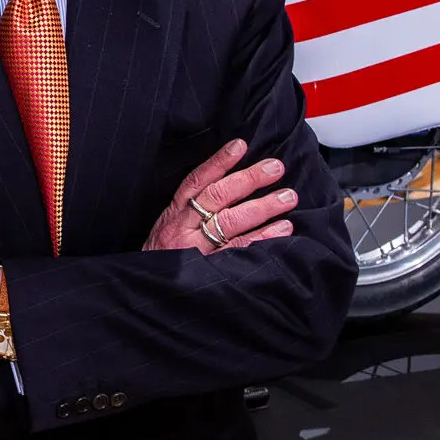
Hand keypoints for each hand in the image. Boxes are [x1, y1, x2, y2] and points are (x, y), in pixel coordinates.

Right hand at [144, 138, 296, 254]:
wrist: (152, 293)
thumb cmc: (164, 257)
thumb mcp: (170, 228)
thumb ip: (191, 209)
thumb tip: (228, 182)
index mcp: (174, 215)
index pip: (196, 182)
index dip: (218, 162)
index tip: (239, 146)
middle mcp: (184, 229)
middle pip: (217, 198)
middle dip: (249, 180)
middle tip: (275, 168)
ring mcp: (198, 249)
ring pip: (231, 222)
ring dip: (263, 207)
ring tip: (288, 197)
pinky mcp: (211, 269)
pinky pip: (240, 250)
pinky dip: (263, 238)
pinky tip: (282, 229)